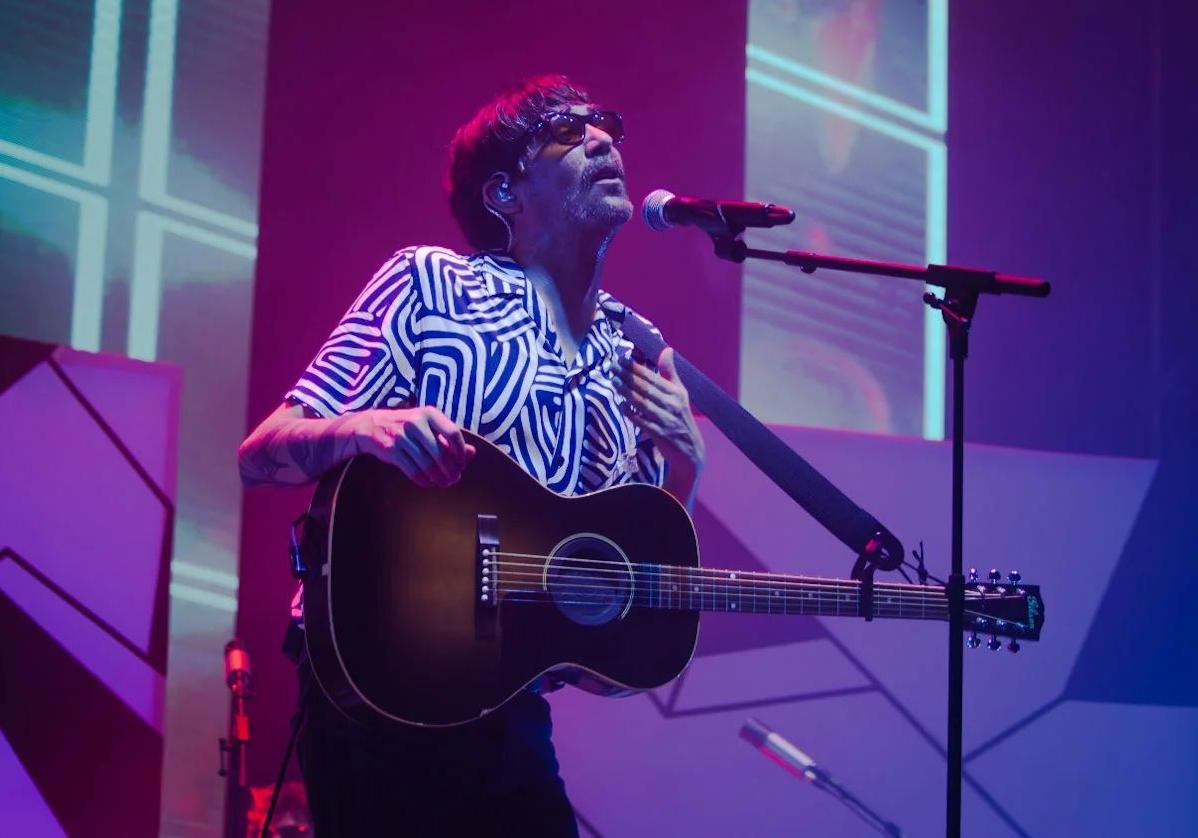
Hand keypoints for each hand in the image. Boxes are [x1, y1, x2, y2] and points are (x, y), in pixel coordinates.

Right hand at [352, 406, 475, 487]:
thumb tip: (472, 453)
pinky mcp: (391, 450)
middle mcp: (415, 422)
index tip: (462, 463)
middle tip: (454, 478)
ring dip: (438, 478)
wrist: (372, 425)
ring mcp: (401, 436)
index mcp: (429, 413)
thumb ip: (449, 438)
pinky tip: (428, 483)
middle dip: (450, 470)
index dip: (460, 452)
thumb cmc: (407, 427)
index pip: (453, 433)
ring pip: (427, 464)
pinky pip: (412, 471)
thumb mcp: (428, 426)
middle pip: (440, 452)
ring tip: (443, 483)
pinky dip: (423, 480)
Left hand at [616, 347, 704, 500]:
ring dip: (627, 392)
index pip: (653, 377)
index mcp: (676, 392)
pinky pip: (643, 422)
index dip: (636, 368)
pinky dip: (632, 414)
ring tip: (614, 382)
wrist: (690, 451)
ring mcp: (666, 420)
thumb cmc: (681, 418)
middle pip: (646, 388)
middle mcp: (673, 404)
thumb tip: (667, 349)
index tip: (621, 359)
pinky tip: (621, 406)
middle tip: (612, 368)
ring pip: (643, 403)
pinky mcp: (660, 434)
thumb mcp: (680, 394)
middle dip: (627, 377)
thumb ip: (670, 372)